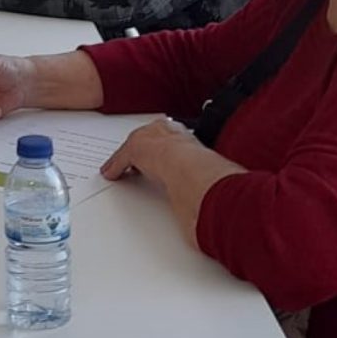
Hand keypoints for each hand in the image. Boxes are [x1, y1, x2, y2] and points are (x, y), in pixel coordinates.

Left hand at [99, 118, 245, 246]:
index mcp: (188, 140)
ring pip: (134, 146)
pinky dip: (116, 165)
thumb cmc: (205, 170)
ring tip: (120, 167)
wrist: (189, 164)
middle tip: (139, 157)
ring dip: (127, 157)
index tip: (166, 153)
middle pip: (152, 137)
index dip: (168, 146)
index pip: (175, 138)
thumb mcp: (213, 177)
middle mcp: (168, 135)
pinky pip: (122, 158)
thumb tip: (225, 202)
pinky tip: (110, 173)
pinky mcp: (135, 149)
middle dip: (145, 145)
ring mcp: (151, 140)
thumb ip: (214, 185)